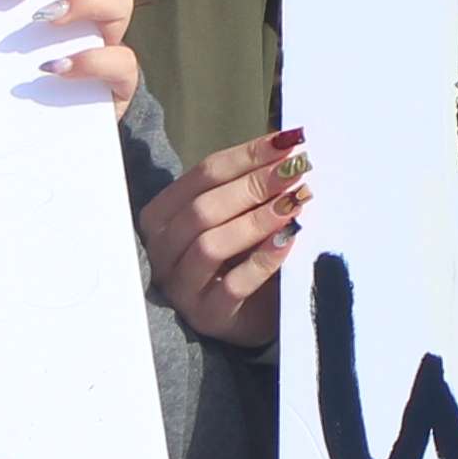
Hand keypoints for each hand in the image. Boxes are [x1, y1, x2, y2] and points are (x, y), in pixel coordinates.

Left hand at [0, 0, 137, 105]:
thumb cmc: (2, 100)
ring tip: (47, 20)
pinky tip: (59, 70)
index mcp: (31, 2)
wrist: (40, 149)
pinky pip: (124, 60)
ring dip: (84, 1)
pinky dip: (94, 61)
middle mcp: (72, 13)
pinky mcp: (118, 81)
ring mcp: (102, 44)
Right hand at [142, 127, 307, 351]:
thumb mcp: (235, 216)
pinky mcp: (207, 316)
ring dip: (256, 220)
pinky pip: (234, 286)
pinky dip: (263, 260)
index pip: (203, 174)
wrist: (249, 314)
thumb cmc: (239, 257)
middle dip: (253, 185)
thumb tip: (286, 148)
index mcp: (162, 215)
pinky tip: (288, 240)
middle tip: (295, 171)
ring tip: (294, 203)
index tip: (288, 142)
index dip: (247, 155)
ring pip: (210, 245)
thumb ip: (248, 187)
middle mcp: (162, 250)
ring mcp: (181, 287)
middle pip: (203, 209)